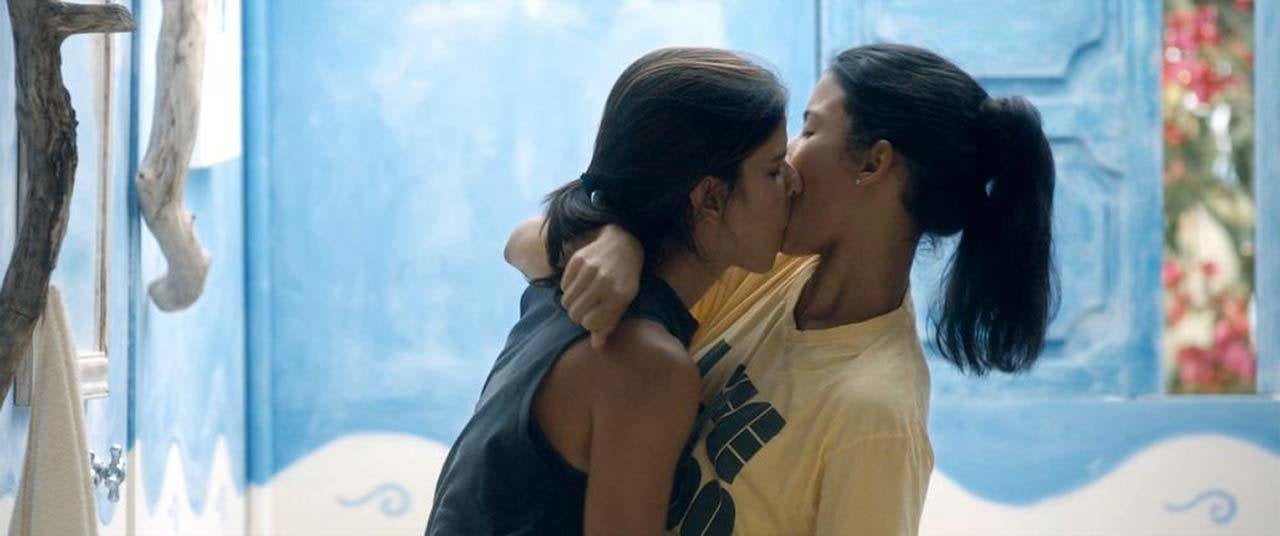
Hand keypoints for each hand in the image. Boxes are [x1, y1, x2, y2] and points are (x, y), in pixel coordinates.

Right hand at [560, 224, 642, 348]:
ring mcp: (590, 270)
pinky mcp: (578, 260)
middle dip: (578, 315)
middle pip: (576, 313)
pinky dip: (568, 289)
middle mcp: (604, 282)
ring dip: (571, 303)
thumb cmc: (624, 278)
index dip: (590, 324)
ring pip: (567, 301)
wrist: (622, 245)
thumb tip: (596, 345)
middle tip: (584, 309)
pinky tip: (579, 284)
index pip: (590, 323)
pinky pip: (563, 286)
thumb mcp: (624, 301)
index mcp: (618, 296)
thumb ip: (610, 323)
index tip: (593, 318)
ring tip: (581, 298)